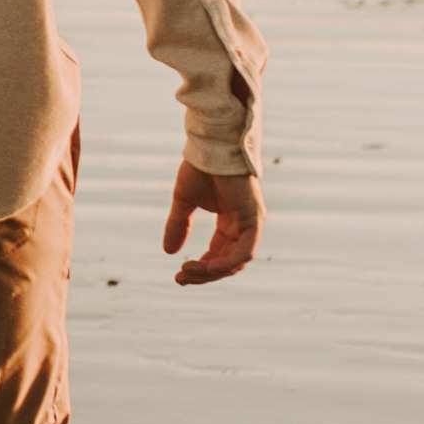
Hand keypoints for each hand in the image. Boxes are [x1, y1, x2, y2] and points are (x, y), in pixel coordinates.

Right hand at [162, 158, 257, 284]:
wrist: (211, 146)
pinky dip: (226, 263)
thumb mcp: (184, 201)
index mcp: (231, 222)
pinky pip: (245, 252)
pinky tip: (205, 266)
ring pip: (236, 262)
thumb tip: (169, 252)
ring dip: (211, 272)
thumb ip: (179, 225)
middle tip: (180, 278)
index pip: (219, 256)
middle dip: (203, 275)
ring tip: (188, 270)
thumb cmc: (201, 167)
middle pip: (227, 264)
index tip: (178, 274)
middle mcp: (243, 226)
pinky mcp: (254, 219)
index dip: (200, 269)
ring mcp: (251, 223)